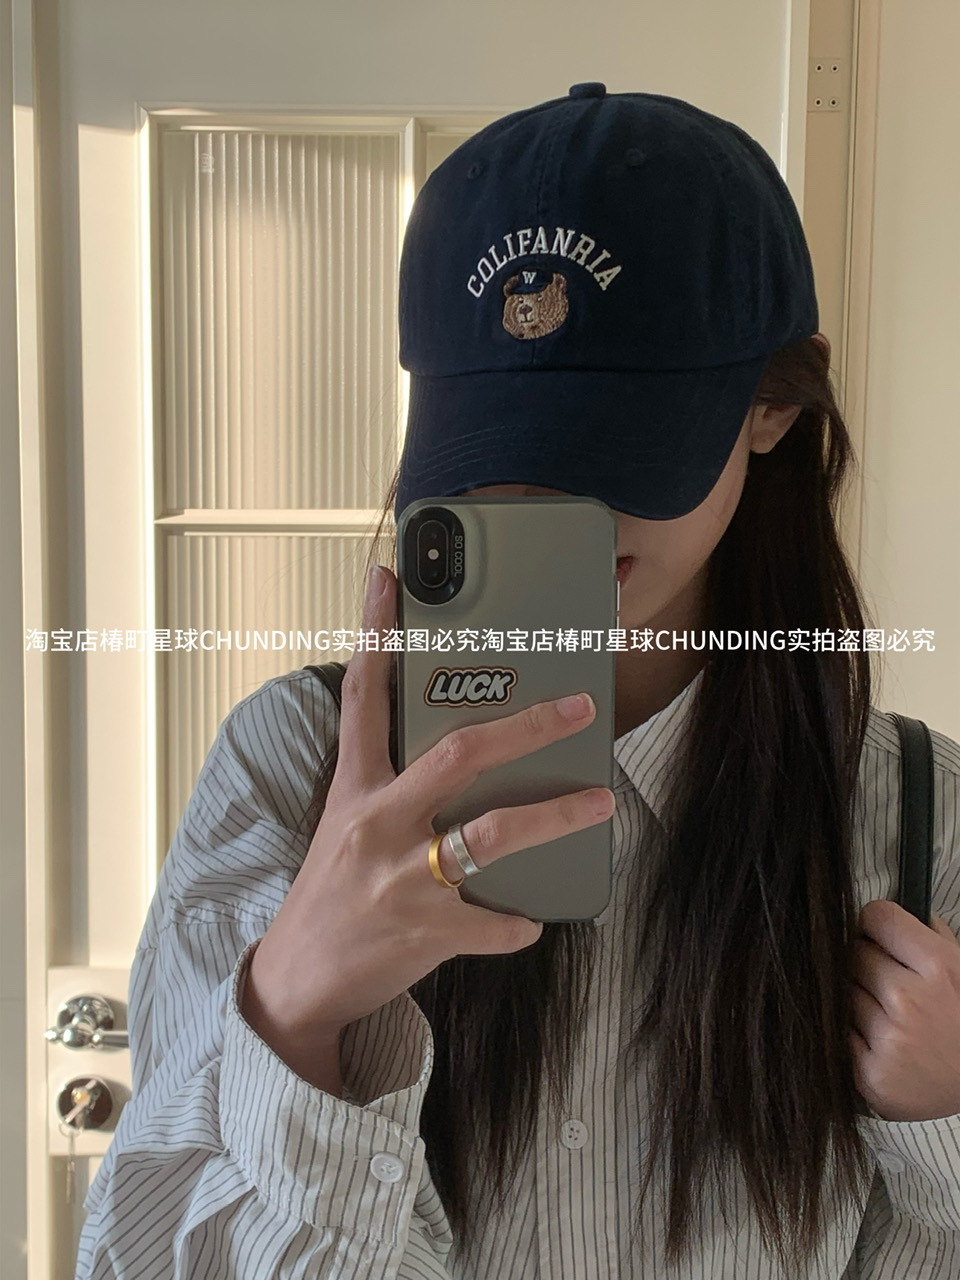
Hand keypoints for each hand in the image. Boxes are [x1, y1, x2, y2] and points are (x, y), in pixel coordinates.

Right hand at [245, 563, 615, 1042]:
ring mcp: (403, 877)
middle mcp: (378, 823)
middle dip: (528, 726)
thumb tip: (463, 750)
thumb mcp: (347, 823)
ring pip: (495, 832)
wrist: (298, 980)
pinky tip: (533, 917)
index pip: (363, 695)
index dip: (374, 631)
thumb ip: (394, 784)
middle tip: (580, 708)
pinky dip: (523, 920)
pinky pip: (498, 920)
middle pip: (460, 753)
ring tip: (601, 801)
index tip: (386, 580)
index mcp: (354, 788)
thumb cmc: (333, 891)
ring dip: (558, 815)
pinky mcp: (427, 931)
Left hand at [850, 899, 959, 1121]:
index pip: (876, 916)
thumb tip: (903, 914)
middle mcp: (908, 1000)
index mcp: (938, 967)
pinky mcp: (869, 1073)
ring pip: (843, 992)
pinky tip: (882, 1045)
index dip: (877, 925)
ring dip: (859, 1000)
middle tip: (888, 985)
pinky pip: (839, 1032)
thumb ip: (935, 940)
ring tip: (890, 1019)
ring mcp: (887, 1038)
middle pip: (853, 953)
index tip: (880, 936)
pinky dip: (854, 1036)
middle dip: (867, 964)